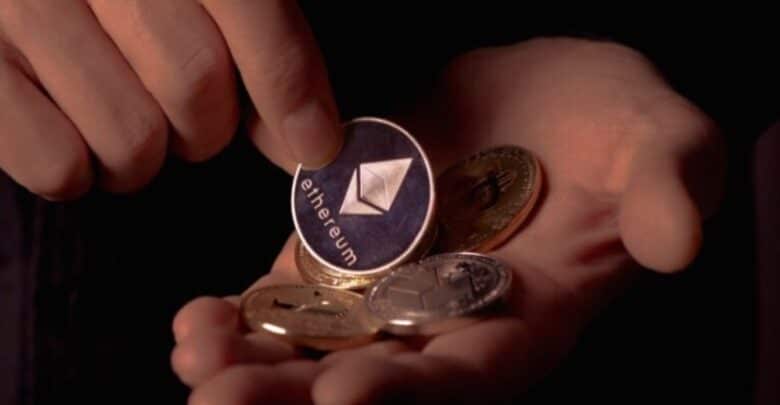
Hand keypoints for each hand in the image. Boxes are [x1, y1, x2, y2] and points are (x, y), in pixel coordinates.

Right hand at [0, 0, 339, 199]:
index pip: (250, 15)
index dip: (292, 91)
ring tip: (120, 109)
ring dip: (144, 153)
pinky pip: (58, 168)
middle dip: (209, 125)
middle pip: (196, 90)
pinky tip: (69, 123)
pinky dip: (79, 168)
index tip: (314, 145)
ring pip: (132, 143)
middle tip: (188, 111)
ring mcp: (16, 10)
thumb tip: (307, 136)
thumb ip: (253, 34)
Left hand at [171, 38, 724, 403]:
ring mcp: (396, 285)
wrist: (548, 92)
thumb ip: (669, 188)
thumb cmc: (618, 123)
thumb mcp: (662, 142)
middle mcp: (453, 319)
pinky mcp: (353, 244)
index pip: (473, 373)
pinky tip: (197, 319)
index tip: (347, 395)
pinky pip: (294, 289)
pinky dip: (247, 309)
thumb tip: (675, 240)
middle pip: (376, 375)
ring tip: (194, 358)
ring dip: (255, 360)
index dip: (416, 391)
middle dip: (298, 395)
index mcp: (529, 315)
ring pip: (320, 342)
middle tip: (223, 403)